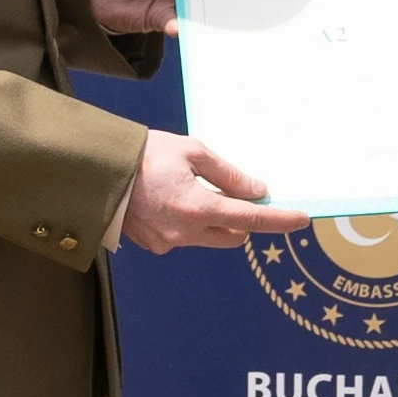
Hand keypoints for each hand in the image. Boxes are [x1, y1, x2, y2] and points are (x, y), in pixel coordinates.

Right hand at [123, 131, 306, 253]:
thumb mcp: (191, 152)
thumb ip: (227, 174)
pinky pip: (184, 237)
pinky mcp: (154, 245)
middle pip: (234, 236)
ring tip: (190, 190)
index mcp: (198, 207)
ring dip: (212, 220)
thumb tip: (255, 190)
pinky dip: (187, 222)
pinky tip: (169, 200)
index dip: (278, 220)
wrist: (97, 170)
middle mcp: (186, 232)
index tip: (300, 220)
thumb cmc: (144, 154)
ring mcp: (168, 243)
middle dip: (241, 220)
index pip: (251, 219)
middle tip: (234, 193)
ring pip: (209, 237)